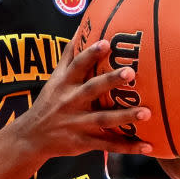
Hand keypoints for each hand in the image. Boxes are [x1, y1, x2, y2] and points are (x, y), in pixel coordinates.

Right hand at [14, 39, 154, 157]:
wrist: (32, 137)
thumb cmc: (49, 103)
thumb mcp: (54, 80)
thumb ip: (67, 57)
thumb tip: (78, 31)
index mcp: (64, 85)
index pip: (77, 66)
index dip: (90, 54)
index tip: (106, 43)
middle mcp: (70, 102)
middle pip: (92, 89)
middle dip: (110, 81)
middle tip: (131, 72)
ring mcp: (77, 123)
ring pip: (103, 119)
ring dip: (125, 117)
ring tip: (147, 112)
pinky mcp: (83, 142)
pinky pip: (108, 145)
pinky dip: (127, 147)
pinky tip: (147, 146)